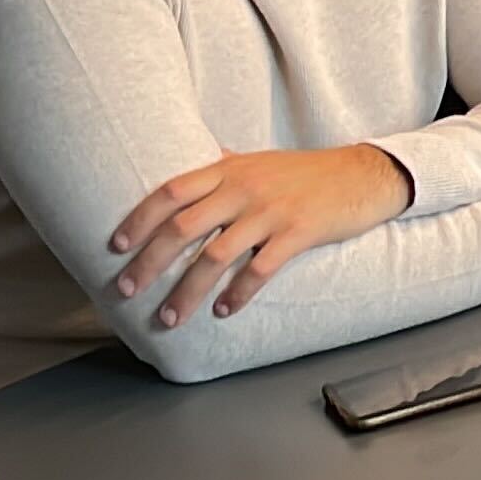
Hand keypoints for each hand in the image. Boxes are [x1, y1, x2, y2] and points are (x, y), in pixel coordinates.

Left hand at [106, 142, 412, 328]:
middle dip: (149, 262)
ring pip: (216, 256)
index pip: (171, 192)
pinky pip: (260, 269)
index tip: (115, 246)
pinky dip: (238, 294)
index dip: (138, 219)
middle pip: (182, 227)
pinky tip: (225, 310)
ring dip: (187, 291)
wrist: (365, 174)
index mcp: (231, 169)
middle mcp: (245, 188)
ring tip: (170, 317)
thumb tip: (192, 173)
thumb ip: (226, 169)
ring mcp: (272, 211)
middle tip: (126, 290)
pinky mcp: (299, 232)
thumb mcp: (261, 162)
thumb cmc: (309, 172)